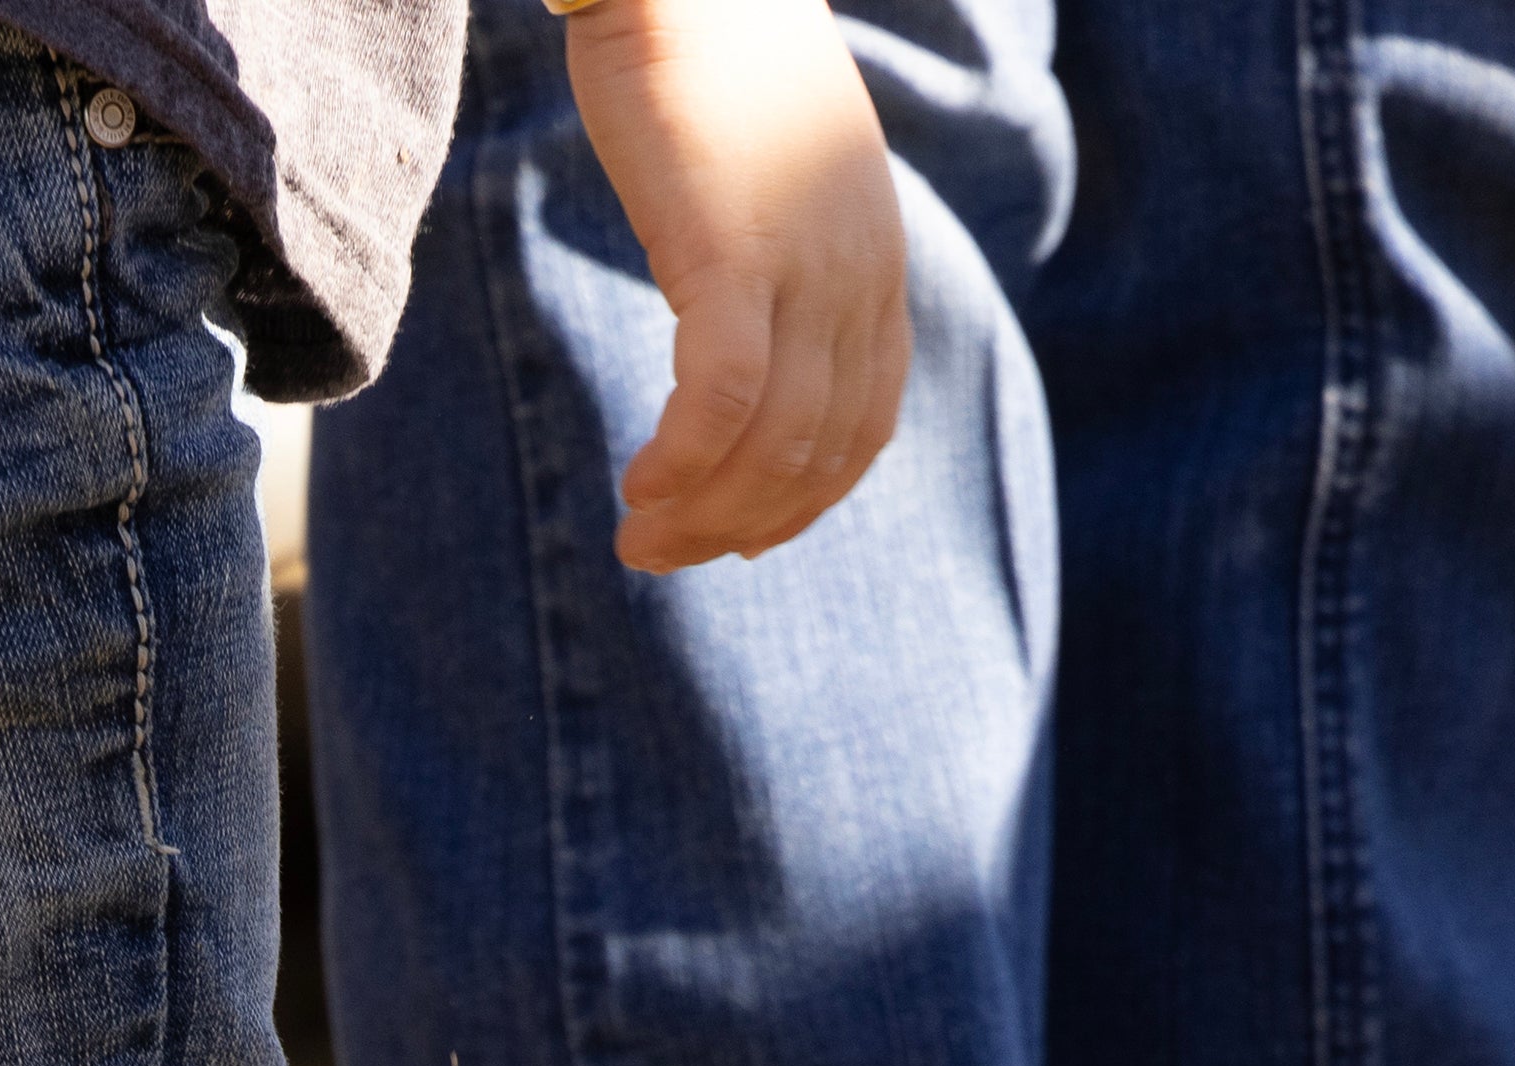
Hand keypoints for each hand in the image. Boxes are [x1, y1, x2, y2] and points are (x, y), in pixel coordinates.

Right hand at [562, 0, 908, 570]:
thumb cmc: (713, 59)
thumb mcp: (775, 180)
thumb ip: (778, 258)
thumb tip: (736, 313)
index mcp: (874, 274)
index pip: (858, 430)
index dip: (801, 501)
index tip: (739, 534)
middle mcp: (856, 284)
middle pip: (816, 456)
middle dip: (740, 528)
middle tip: (663, 556)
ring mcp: (803, 272)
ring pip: (771, 444)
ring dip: (703, 511)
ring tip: (640, 539)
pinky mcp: (731, 253)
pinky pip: (720, 397)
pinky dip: (684, 458)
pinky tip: (642, 484)